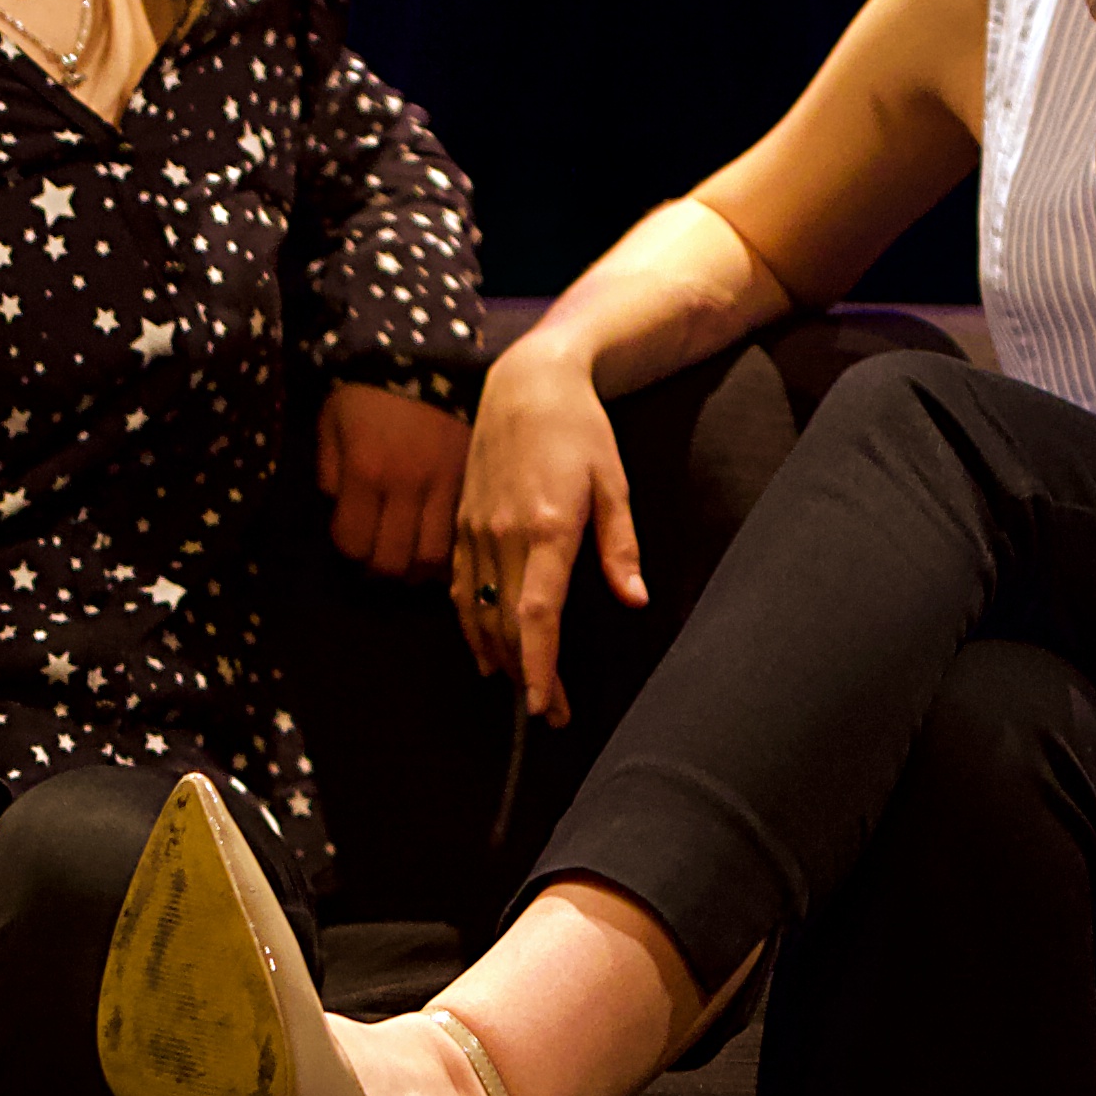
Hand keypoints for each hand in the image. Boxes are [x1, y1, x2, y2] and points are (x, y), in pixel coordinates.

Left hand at [315, 380, 468, 580]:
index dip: (349, 549)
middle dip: (379, 568)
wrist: (431, 352)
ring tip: (409, 556)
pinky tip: (439, 544)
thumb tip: (340, 509)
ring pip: (434, 559)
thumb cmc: (370, 388)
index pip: (353, 543)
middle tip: (377, 557)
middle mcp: (409, 485)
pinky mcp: (477, 481)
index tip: (351, 538)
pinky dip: (450, 552)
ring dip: (417, 568)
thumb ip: (329, 469)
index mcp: (367, 469)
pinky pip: (465, 536)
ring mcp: (449, 485)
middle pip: (393, 563)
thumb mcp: (332, 419)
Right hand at [451, 334, 647, 724]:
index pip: (537, 615)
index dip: (538, 666)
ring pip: (478, 613)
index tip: (542, 705)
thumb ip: (620, 547)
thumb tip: (635, 601)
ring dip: (498, 657)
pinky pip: (460, 589)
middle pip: (507, 625)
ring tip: (522, 689)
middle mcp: (503, 535)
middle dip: (527, 676)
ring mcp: (475, 531)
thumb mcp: (614, 483)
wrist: (525, 383)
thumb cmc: (580, 430)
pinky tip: (486, 650)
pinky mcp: (462, 524)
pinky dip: (471, 626)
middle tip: (550, 712)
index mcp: (547, 527)